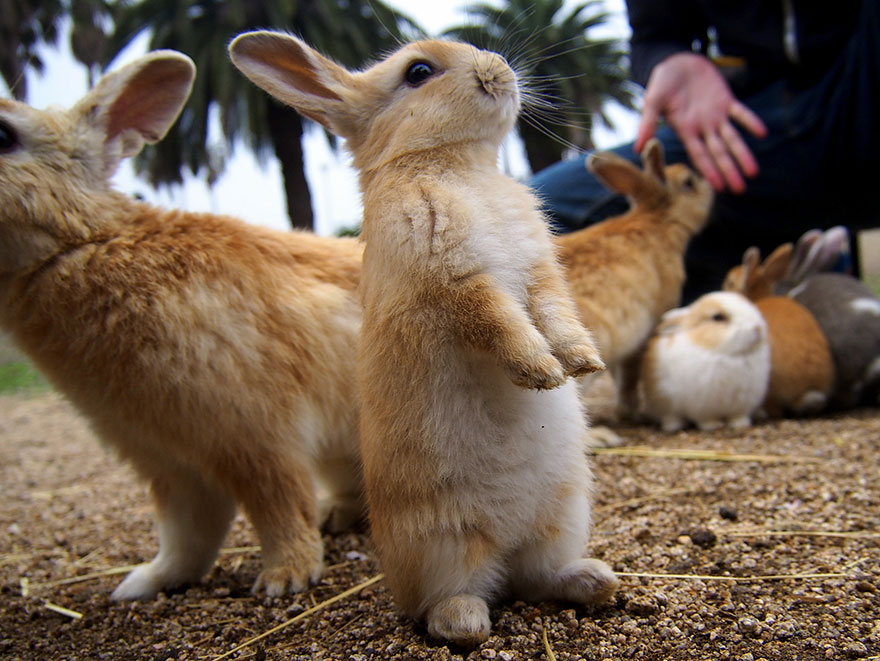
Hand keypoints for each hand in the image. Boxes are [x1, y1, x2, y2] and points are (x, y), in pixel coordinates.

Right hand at [634, 53, 767, 192]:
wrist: (676, 61)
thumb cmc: (661, 83)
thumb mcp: (652, 101)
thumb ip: (647, 124)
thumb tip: (637, 149)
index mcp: (685, 130)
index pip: (699, 155)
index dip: (710, 170)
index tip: (719, 187)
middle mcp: (702, 127)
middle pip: (719, 152)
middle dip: (729, 170)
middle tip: (740, 189)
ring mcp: (715, 115)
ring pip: (732, 138)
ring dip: (743, 154)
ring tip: (753, 172)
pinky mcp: (725, 100)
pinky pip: (741, 113)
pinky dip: (750, 122)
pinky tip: (762, 133)